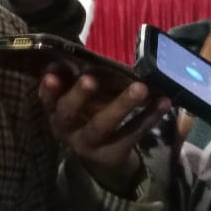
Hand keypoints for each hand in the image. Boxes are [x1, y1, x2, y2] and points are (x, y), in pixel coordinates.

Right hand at [39, 71, 170, 195]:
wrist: (101, 159)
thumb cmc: (87, 116)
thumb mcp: (77, 102)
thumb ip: (74, 82)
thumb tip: (79, 51)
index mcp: (55, 112)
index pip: (47, 99)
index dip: (48, 89)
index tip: (52, 74)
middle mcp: (67, 129)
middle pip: (68, 113)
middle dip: (78, 95)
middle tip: (91, 79)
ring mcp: (90, 143)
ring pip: (102, 125)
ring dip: (121, 105)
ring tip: (141, 88)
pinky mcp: (113, 152)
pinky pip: (131, 133)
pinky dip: (148, 117)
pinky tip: (162, 102)